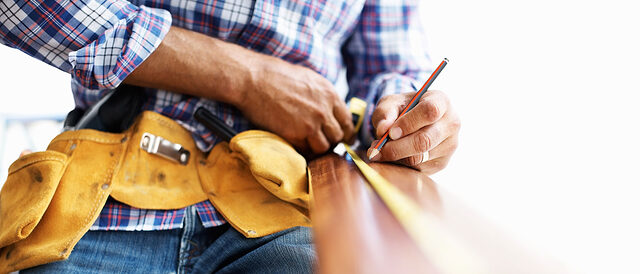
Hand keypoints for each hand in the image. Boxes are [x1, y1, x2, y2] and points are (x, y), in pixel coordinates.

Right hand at [238, 56, 353, 154]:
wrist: (253, 79)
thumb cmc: (275, 76)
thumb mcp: (308, 79)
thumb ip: (322, 96)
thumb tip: (329, 110)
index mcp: (329, 93)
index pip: (347, 120)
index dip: (345, 131)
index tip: (341, 137)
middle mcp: (324, 109)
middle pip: (338, 136)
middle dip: (331, 141)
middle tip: (321, 142)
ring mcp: (311, 123)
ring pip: (324, 147)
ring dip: (316, 147)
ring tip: (307, 144)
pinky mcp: (296, 134)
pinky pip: (306, 149)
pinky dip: (302, 149)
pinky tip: (295, 143)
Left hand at [368, 90, 459, 173]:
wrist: (415, 121)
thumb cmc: (404, 108)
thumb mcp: (392, 103)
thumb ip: (385, 112)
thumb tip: (383, 130)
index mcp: (441, 101)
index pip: (430, 111)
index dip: (408, 123)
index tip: (390, 132)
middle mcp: (451, 123)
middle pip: (425, 140)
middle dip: (396, 147)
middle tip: (377, 148)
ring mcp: (449, 145)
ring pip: (420, 157)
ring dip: (395, 157)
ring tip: (379, 151)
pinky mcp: (442, 162)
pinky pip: (418, 168)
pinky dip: (400, 165)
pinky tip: (392, 156)